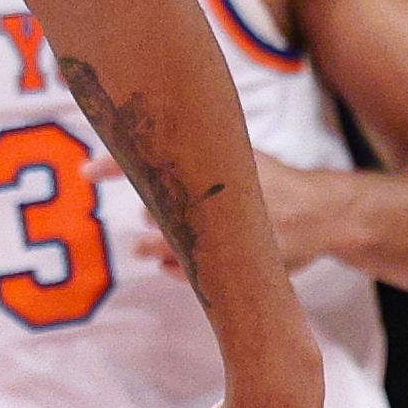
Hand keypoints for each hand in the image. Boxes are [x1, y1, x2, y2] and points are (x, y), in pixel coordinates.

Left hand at [118, 153, 349, 276]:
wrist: (322, 214)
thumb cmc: (275, 182)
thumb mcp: (243, 156)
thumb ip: (204, 149)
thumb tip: (150, 133)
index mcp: (215, 164)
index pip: (152, 157)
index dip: (115, 163)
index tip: (85, 172)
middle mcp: (218, 196)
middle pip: (156, 205)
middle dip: (151, 210)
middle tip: (150, 215)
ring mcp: (229, 232)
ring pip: (169, 242)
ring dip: (153, 245)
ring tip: (144, 248)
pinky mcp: (238, 262)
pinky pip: (191, 273)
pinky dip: (176, 269)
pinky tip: (170, 267)